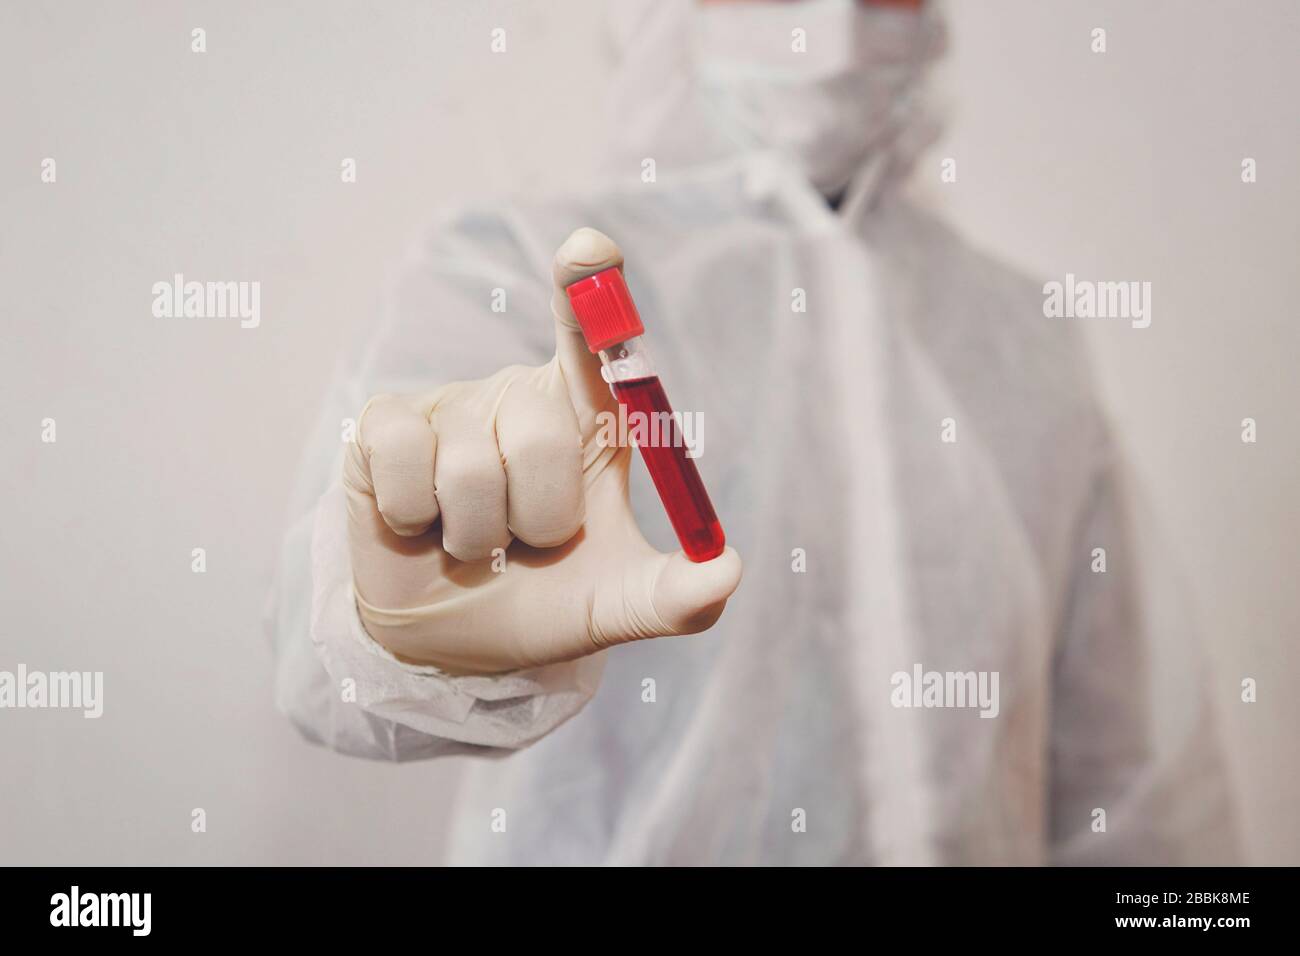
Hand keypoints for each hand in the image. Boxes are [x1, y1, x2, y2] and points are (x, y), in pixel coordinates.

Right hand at [343, 228, 741, 674]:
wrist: (458, 643)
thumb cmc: (547, 600)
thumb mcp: (620, 603)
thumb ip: (681, 594)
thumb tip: (729, 569)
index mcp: (585, 417)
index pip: (591, 339)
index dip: (587, 290)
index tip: (588, 251)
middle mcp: (520, 397)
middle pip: (541, 437)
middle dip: (539, 525)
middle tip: (524, 546)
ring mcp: (452, 406)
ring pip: (471, 470)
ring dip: (475, 538)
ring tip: (472, 544)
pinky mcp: (384, 425)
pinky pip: (403, 459)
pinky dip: (412, 516)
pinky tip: (416, 523)